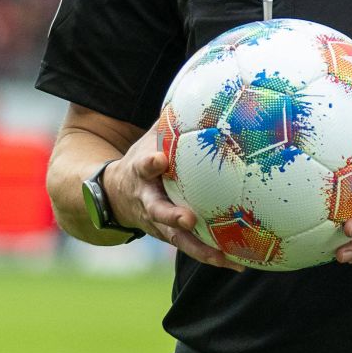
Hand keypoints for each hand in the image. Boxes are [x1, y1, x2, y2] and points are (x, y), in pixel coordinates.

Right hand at [106, 129, 245, 271]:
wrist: (109, 198)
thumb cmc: (140, 162)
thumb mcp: (147, 140)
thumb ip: (170, 123)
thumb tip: (202, 89)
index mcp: (140, 175)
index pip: (143, 167)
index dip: (149, 163)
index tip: (157, 159)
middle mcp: (146, 203)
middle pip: (158, 212)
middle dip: (172, 217)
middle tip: (188, 219)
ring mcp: (157, 225)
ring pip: (178, 240)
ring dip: (200, 249)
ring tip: (224, 258)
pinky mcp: (170, 238)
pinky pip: (193, 248)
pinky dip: (215, 256)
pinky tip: (241, 263)